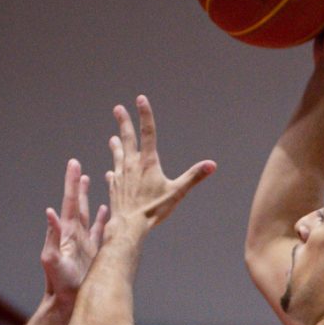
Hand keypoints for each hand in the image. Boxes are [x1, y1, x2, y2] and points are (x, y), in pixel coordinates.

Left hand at [42, 158, 105, 306]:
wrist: (67, 302)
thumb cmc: (58, 283)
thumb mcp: (52, 259)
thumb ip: (51, 236)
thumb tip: (50, 212)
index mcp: (66, 232)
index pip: (70, 202)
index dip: (72, 183)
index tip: (74, 163)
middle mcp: (75, 234)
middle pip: (77, 203)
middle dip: (78, 185)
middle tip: (78, 166)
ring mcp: (84, 242)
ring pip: (88, 214)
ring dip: (88, 198)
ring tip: (91, 180)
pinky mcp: (93, 253)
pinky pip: (99, 231)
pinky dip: (101, 218)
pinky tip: (104, 210)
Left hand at [104, 96, 215, 234]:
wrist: (129, 226)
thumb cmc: (154, 210)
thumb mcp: (177, 192)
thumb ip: (193, 177)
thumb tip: (212, 165)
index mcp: (148, 162)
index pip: (148, 132)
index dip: (145, 114)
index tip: (140, 99)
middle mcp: (132, 165)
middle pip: (127, 138)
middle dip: (124, 122)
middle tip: (118, 109)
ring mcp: (121, 175)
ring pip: (118, 155)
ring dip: (117, 145)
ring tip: (113, 138)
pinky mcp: (115, 187)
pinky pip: (114, 176)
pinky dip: (114, 172)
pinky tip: (112, 173)